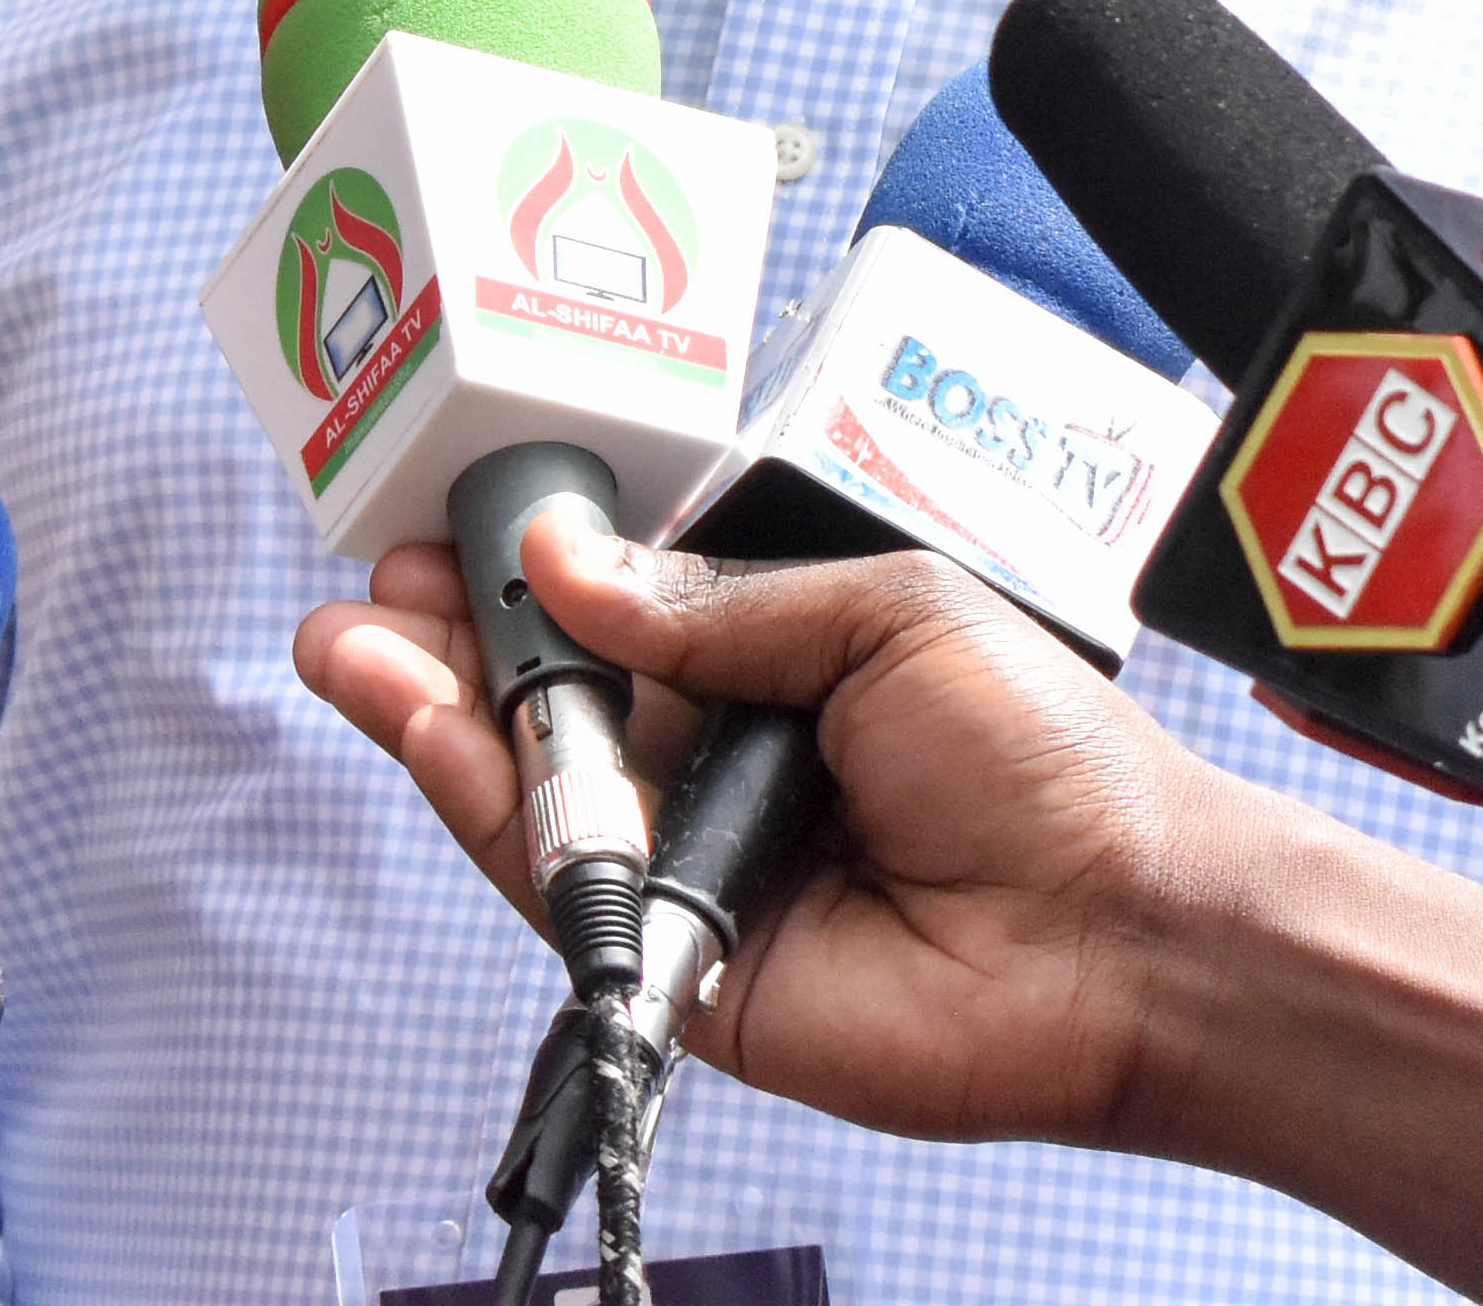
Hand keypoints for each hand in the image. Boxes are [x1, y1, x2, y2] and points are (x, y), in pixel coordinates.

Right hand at [299, 522, 1482, 1305]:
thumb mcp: (883, 617)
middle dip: (452, 635)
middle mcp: (727, 763)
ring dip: (435, 713)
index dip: (530, 569)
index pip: (623, 612)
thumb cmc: (1052, 764)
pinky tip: (427, 730)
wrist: (1126, 929)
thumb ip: (715, 604)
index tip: (455, 516)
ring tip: (356, 642)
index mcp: (783, 665)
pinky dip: (485, 810)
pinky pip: (560, 889)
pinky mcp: (677, 967)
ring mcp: (695, 869)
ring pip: (533, 792)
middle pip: (554, 700)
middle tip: (377, 577)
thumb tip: (571, 560)